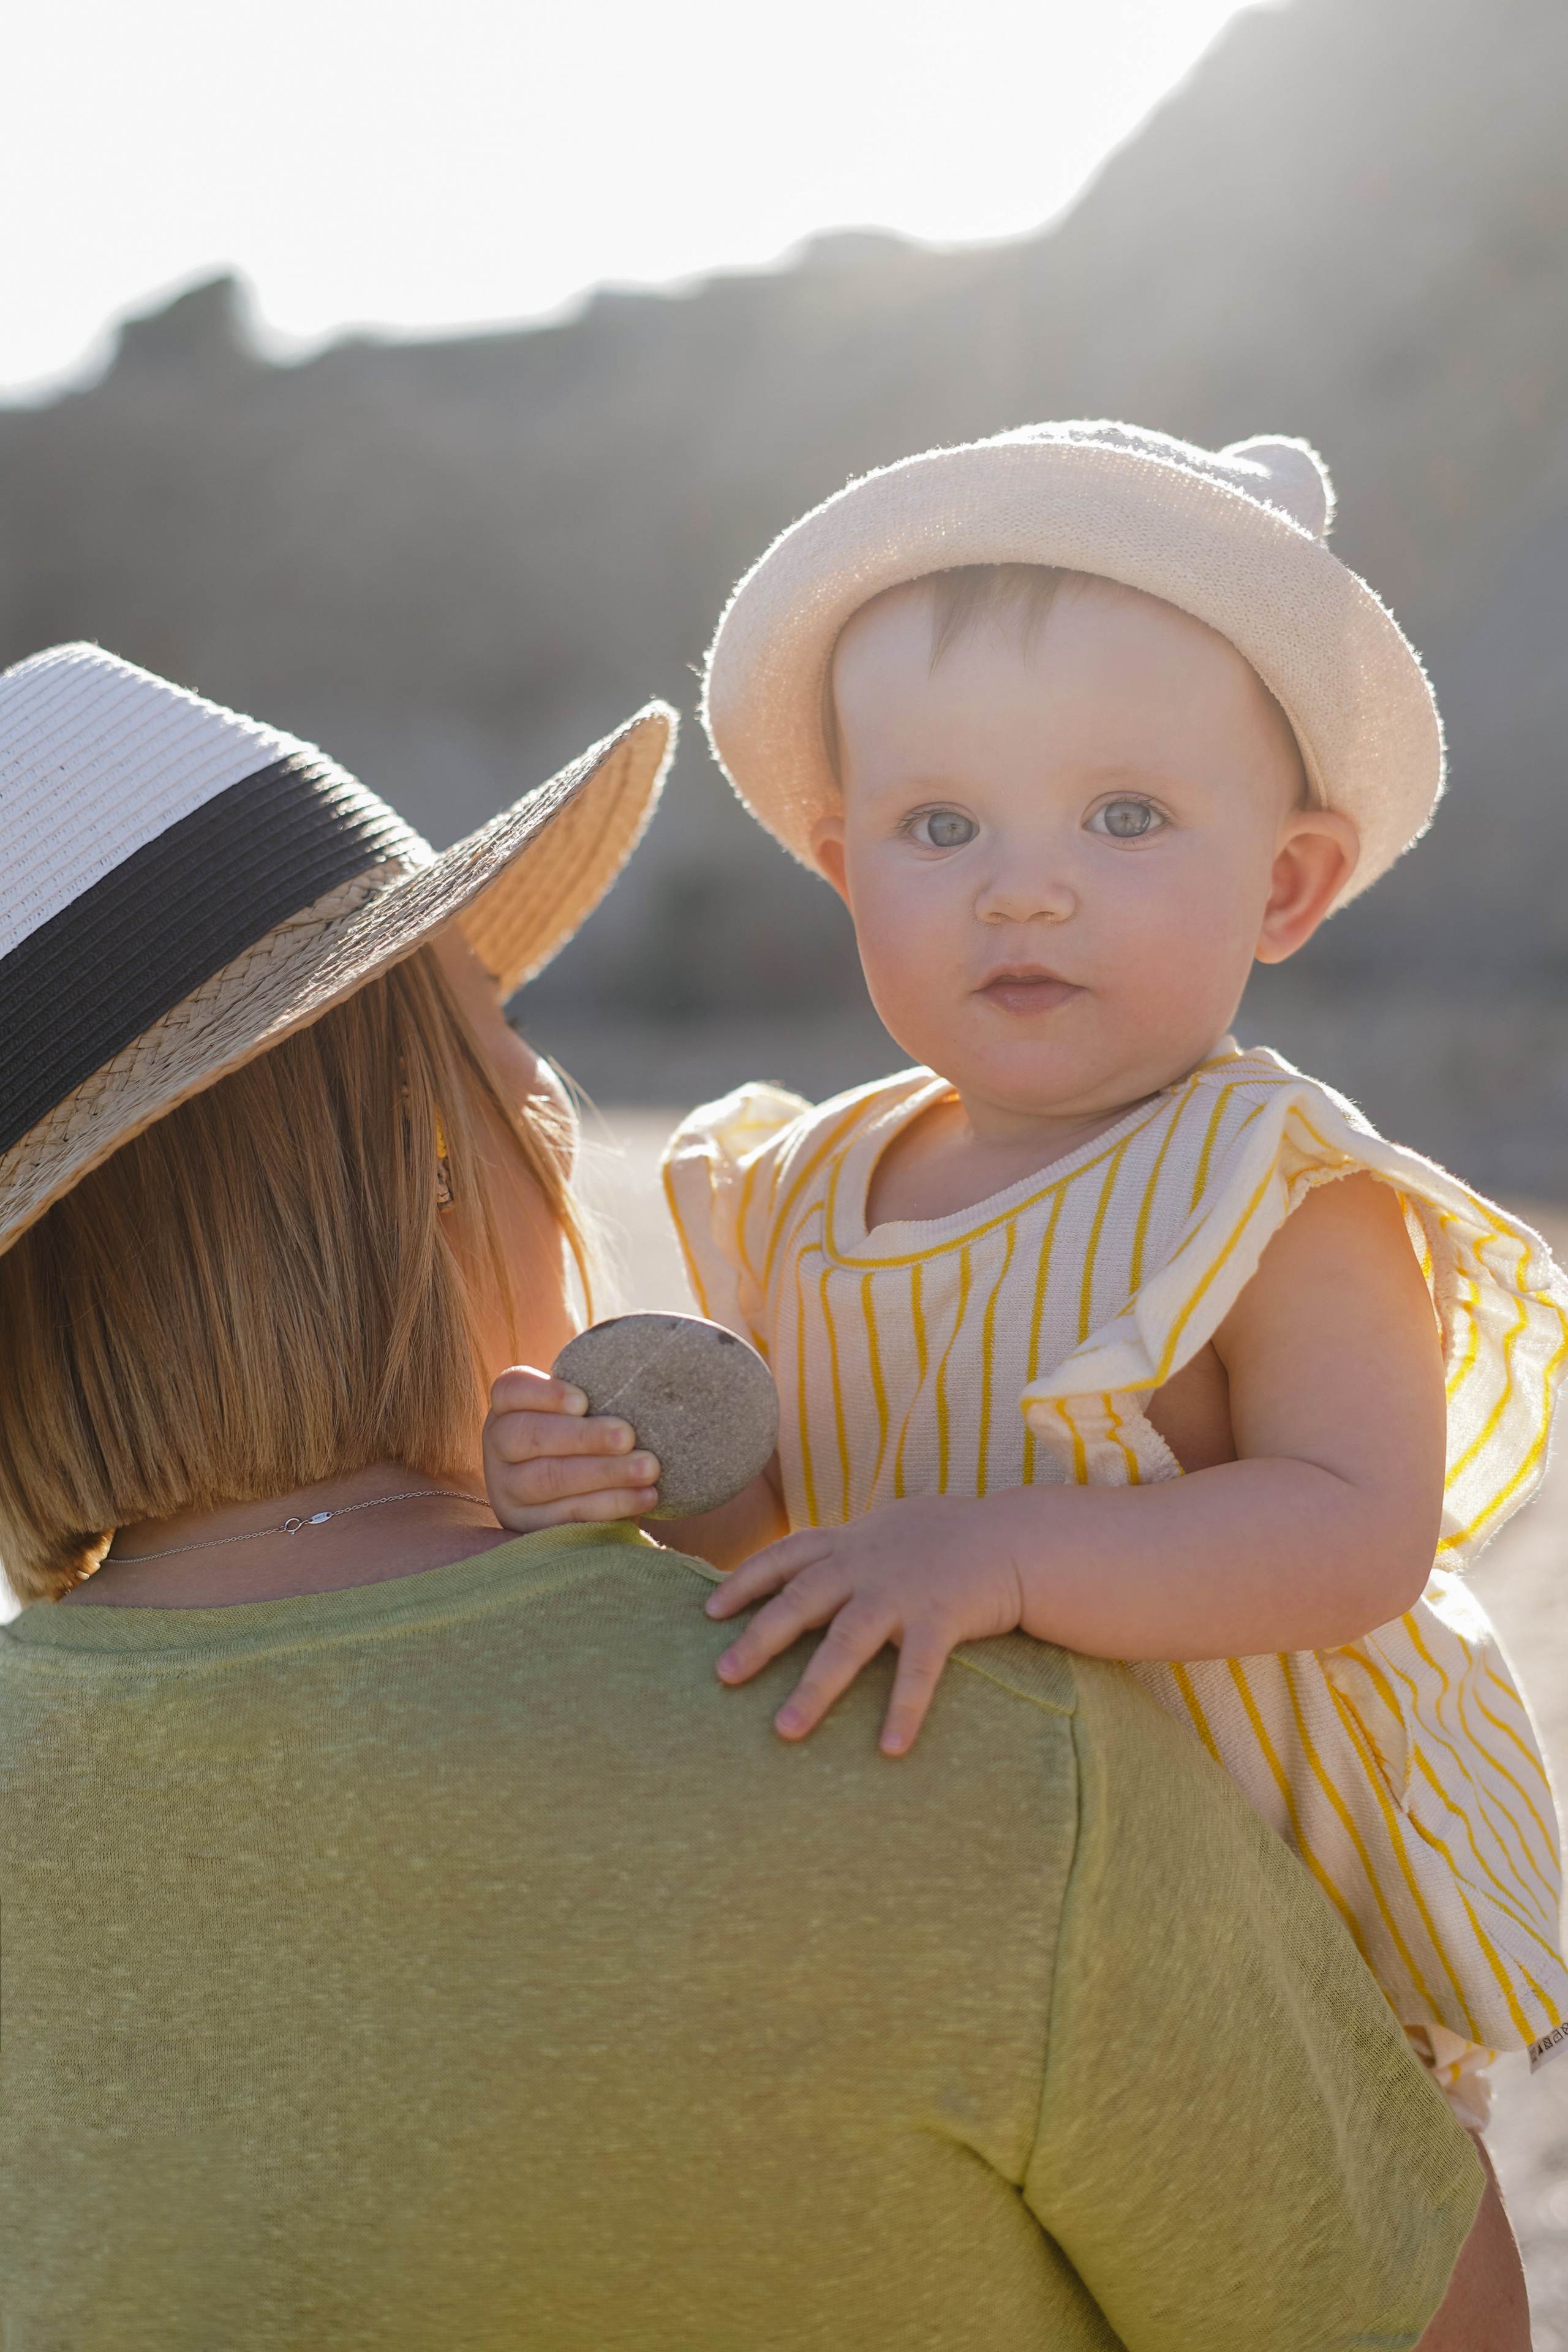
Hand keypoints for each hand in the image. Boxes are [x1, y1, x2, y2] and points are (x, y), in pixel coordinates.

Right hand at [484, 1365, 660, 1530]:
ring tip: (648, 1468)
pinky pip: (568, 1517)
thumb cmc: (587, 1434)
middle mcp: (498, 1448)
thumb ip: (595, 1396)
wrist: (580, 1491)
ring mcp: (507, 1490)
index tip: (583, 1401)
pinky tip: (645, 1496)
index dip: (544, 1394)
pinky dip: (610, 1505)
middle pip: (528, 1436)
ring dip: (603, 1473)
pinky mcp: (528, 1527)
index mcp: (507, 1408)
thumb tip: (639, 1372)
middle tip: (627, 1436)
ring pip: (548, 1479)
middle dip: (583, 1437)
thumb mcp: (581, 1411)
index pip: (510, 1390)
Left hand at [703, 1496, 1023, 1754]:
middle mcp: (865, 1565)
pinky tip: (890, 1748)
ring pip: (847, 1641)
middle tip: (723, 1674)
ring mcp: (901, 1592)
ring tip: (785, 1729)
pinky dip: (903, 1709)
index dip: (744, 1582)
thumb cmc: (943, 1537)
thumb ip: (844, 1550)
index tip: (709, 1611)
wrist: (1012, 1537)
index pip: (783, 1557)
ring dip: (814, 1687)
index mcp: (848, 1545)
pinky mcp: (941, 1617)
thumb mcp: (884, 1531)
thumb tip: (802, 1569)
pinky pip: (918, 1670)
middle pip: (801, 1602)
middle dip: (759, 1638)